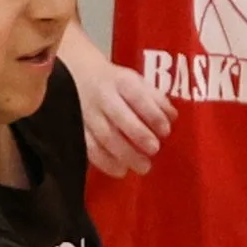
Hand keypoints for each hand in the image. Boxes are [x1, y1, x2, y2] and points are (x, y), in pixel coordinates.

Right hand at [69, 45, 172, 177]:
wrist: (75, 75)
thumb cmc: (113, 83)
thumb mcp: (134, 80)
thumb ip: (155, 98)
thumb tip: (172, 117)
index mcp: (121, 81)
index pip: (138, 97)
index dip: (153, 115)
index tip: (166, 131)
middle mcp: (103, 96)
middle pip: (120, 117)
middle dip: (140, 136)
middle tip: (154, 149)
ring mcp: (86, 113)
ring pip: (105, 136)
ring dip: (126, 154)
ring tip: (143, 167)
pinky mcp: (76, 129)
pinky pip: (90, 148)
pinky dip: (106, 162)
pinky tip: (121, 170)